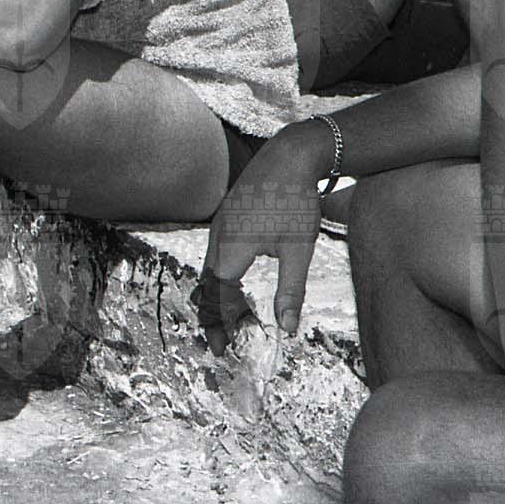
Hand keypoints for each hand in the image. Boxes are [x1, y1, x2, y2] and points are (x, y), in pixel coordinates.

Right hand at [199, 121, 331, 336]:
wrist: (290, 154)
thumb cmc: (295, 201)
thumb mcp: (299, 251)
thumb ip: (290, 292)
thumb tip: (287, 329)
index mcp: (231, 249)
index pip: (218, 297)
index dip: (220, 324)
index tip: (225, 349)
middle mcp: (218, 238)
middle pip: (206, 285)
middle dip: (212, 316)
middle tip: (221, 342)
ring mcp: (220, 225)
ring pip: (208, 269)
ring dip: (216, 296)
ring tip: (231, 318)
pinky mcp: (227, 216)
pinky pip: (214, 254)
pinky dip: (220, 276)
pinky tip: (236, 283)